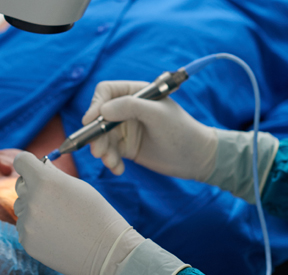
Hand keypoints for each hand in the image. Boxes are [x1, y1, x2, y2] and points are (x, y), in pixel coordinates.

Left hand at [13, 152, 143, 274]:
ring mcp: (27, 222)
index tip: (34, 169)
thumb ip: (55, 174)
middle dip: (32, 187)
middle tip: (53, 198)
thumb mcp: (79, 186)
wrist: (106, 251)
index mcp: (45, 180)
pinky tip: (56, 235)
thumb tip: (41, 165)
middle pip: (20, 185)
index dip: (28, 164)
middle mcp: (32, 199)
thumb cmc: (97, 215)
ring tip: (58, 220)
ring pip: (21, 208)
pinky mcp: (27, 241)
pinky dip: (36, 230)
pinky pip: (24, 229)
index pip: (22, 161)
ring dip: (34, 210)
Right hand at [84, 81, 279, 202]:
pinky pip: (110, 152)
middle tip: (98, 151)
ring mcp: (126, 129)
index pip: (106, 92)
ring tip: (112, 163)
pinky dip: (111, 161)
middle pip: (99, 118)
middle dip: (96, 135)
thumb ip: (130, 107)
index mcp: (136, 93)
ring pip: (102, 137)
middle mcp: (128, 109)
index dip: (95, 105)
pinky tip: (119, 169)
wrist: (197, 158)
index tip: (90, 121)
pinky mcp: (127, 147)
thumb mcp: (157, 115)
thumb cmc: (181, 131)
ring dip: (103, 151)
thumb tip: (102, 111)